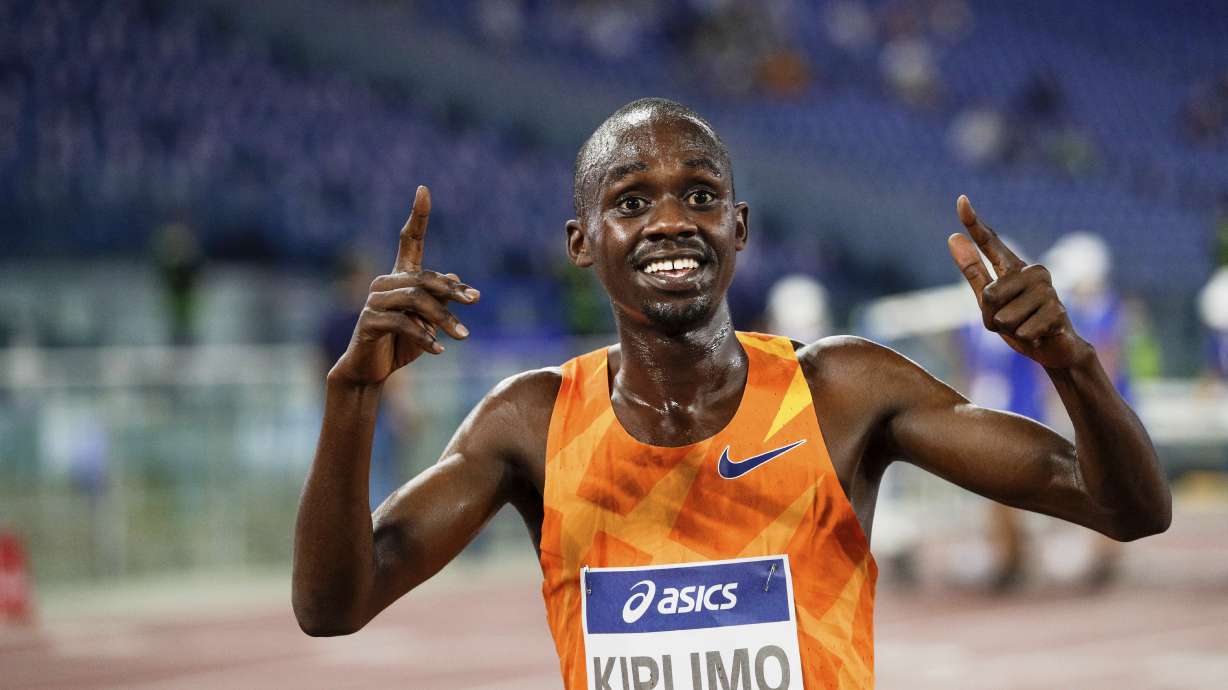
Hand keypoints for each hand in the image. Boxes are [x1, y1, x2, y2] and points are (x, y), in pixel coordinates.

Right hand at [329, 185, 479, 385]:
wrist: (371, 369)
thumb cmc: (402, 343)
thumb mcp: (429, 322)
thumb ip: (441, 300)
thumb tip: (458, 279)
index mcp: (400, 277)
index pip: (409, 240)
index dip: (417, 215)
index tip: (423, 189)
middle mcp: (385, 282)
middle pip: (424, 277)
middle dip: (452, 290)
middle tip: (475, 302)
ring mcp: (374, 301)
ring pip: (417, 300)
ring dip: (443, 319)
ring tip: (464, 336)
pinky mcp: (369, 321)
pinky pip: (403, 324)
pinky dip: (424, 337)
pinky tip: (438, 350)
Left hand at [948, 195, 1091, 368]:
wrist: (1052, 349)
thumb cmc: (1017, 322)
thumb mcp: (987, 301)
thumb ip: (972, 271)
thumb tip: (953, 237)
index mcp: (1013, 268)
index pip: (990, 242)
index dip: (973, 223)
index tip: (960, 200)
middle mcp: (1033, 272)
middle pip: (988, 295)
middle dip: (991, 317)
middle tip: (1010, 321)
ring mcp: (1048, 290)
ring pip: (1005, 316)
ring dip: (1009, 330)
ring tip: (1025, 326)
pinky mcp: (1059, 311)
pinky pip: (1022, 330)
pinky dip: (1024, 338)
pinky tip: (1038, 334)